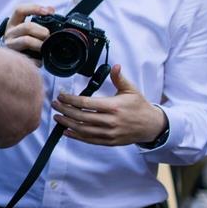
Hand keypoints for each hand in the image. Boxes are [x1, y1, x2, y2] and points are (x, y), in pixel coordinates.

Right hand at [3, 4, 55, 59]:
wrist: (9, 63)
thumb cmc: (23, 43)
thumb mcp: (27, 29)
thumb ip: (39, 19)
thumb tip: (51, 9)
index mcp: (13, 24)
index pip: (20, 10)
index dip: (34, 8)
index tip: (48, 12)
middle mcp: (9, 34)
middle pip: (27, 26)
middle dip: (42, 31)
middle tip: (48, 36)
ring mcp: (10, 46)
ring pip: (26, 40)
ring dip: (40, 44)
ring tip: (45, 48)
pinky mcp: (14, 60)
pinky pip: (29, 58)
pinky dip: (38, 60)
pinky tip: (40, 60)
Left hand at [52, 64, 167, 145]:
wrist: (151, 126)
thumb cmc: (139, 106)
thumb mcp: (131, 90)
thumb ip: (119, 78)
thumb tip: (115, 66)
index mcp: (113, 106)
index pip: (86, 103)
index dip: (71, 100)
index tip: (61, 96)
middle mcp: (110, 121)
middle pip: (81, 117)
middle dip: (65, 110)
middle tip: (55, 105)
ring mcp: (109, 133)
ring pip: (83, 130)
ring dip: (67, 124)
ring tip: (57, 117)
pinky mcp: (110, 141)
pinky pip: (90, 140)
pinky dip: (77, 136)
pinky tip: (67, 131)